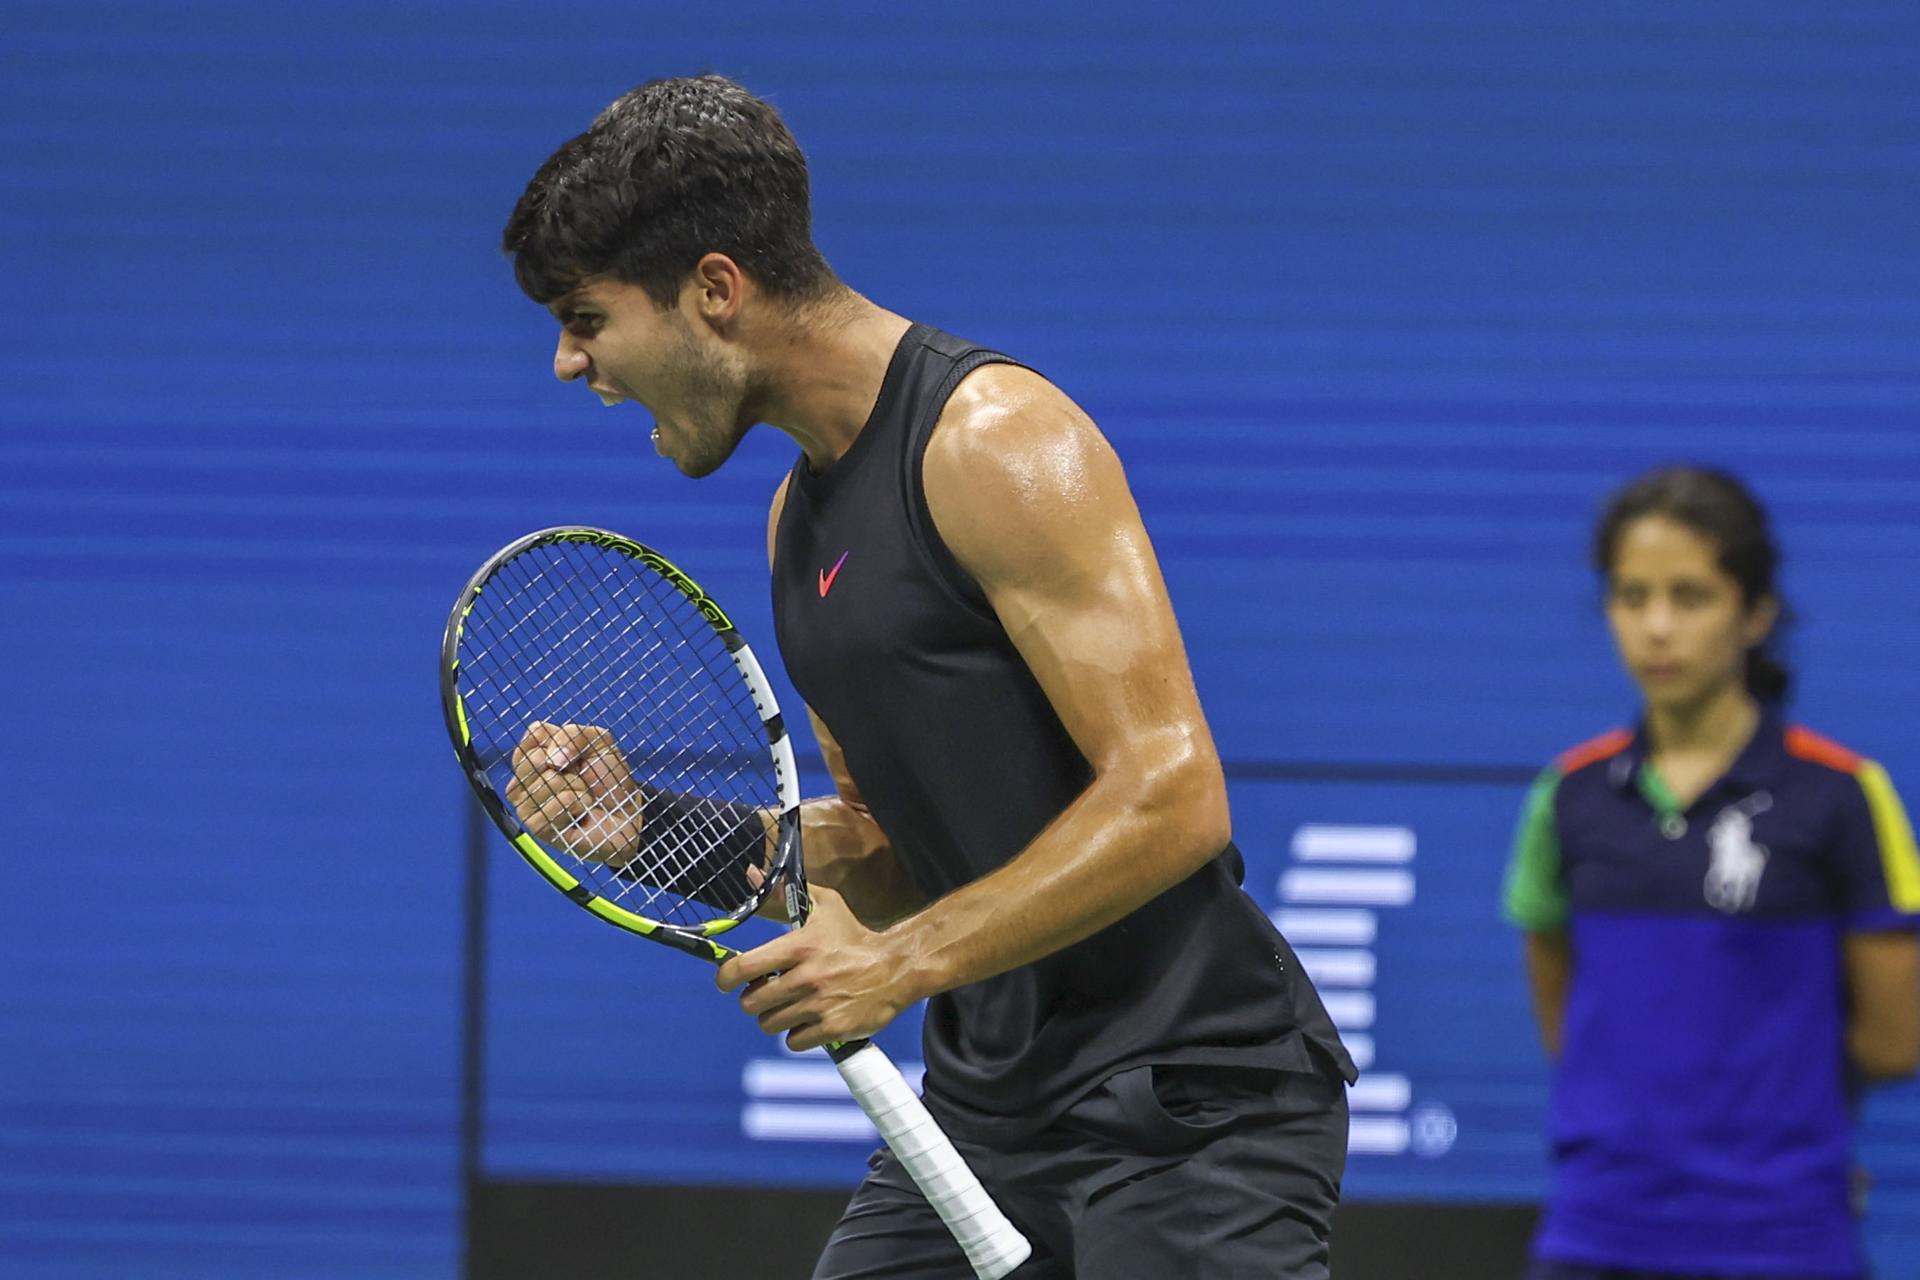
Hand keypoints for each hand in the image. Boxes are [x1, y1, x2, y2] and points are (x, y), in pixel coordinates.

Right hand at [504, 721, 643, 863]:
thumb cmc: (609, 777)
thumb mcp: (599, 742)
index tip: (576, 753)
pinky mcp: (537, 827)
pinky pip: (556, 805)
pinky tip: (581, 812)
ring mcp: (527, 803)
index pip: (534, 732)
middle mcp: (525, 778)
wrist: (626, 813)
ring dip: (576, 787)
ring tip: (583, 796)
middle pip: (534, 758)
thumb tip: (551, 760)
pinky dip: (577, 805)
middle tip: (581, 777)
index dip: (562, 740)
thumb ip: (573, 735)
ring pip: (546, 782)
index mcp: (536, 753)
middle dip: (570, 767)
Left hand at [715, 886, 916, 1051]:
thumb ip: (783, 892)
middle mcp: (806, 977)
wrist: (896, 967)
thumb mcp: (823, 906)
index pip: (743, 968)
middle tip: (767, 993)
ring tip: (790, 1006)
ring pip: (769, 1024)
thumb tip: (750, 873)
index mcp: (799, 946)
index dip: (726, 978)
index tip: (727, 982)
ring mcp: (819, 1005)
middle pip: (751, 1003)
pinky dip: (797, 1035)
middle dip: (754, 999)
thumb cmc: (854, 935)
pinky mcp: (833, 1028)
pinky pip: (794, 1042)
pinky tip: (808, 1020)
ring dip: (775, 1017)